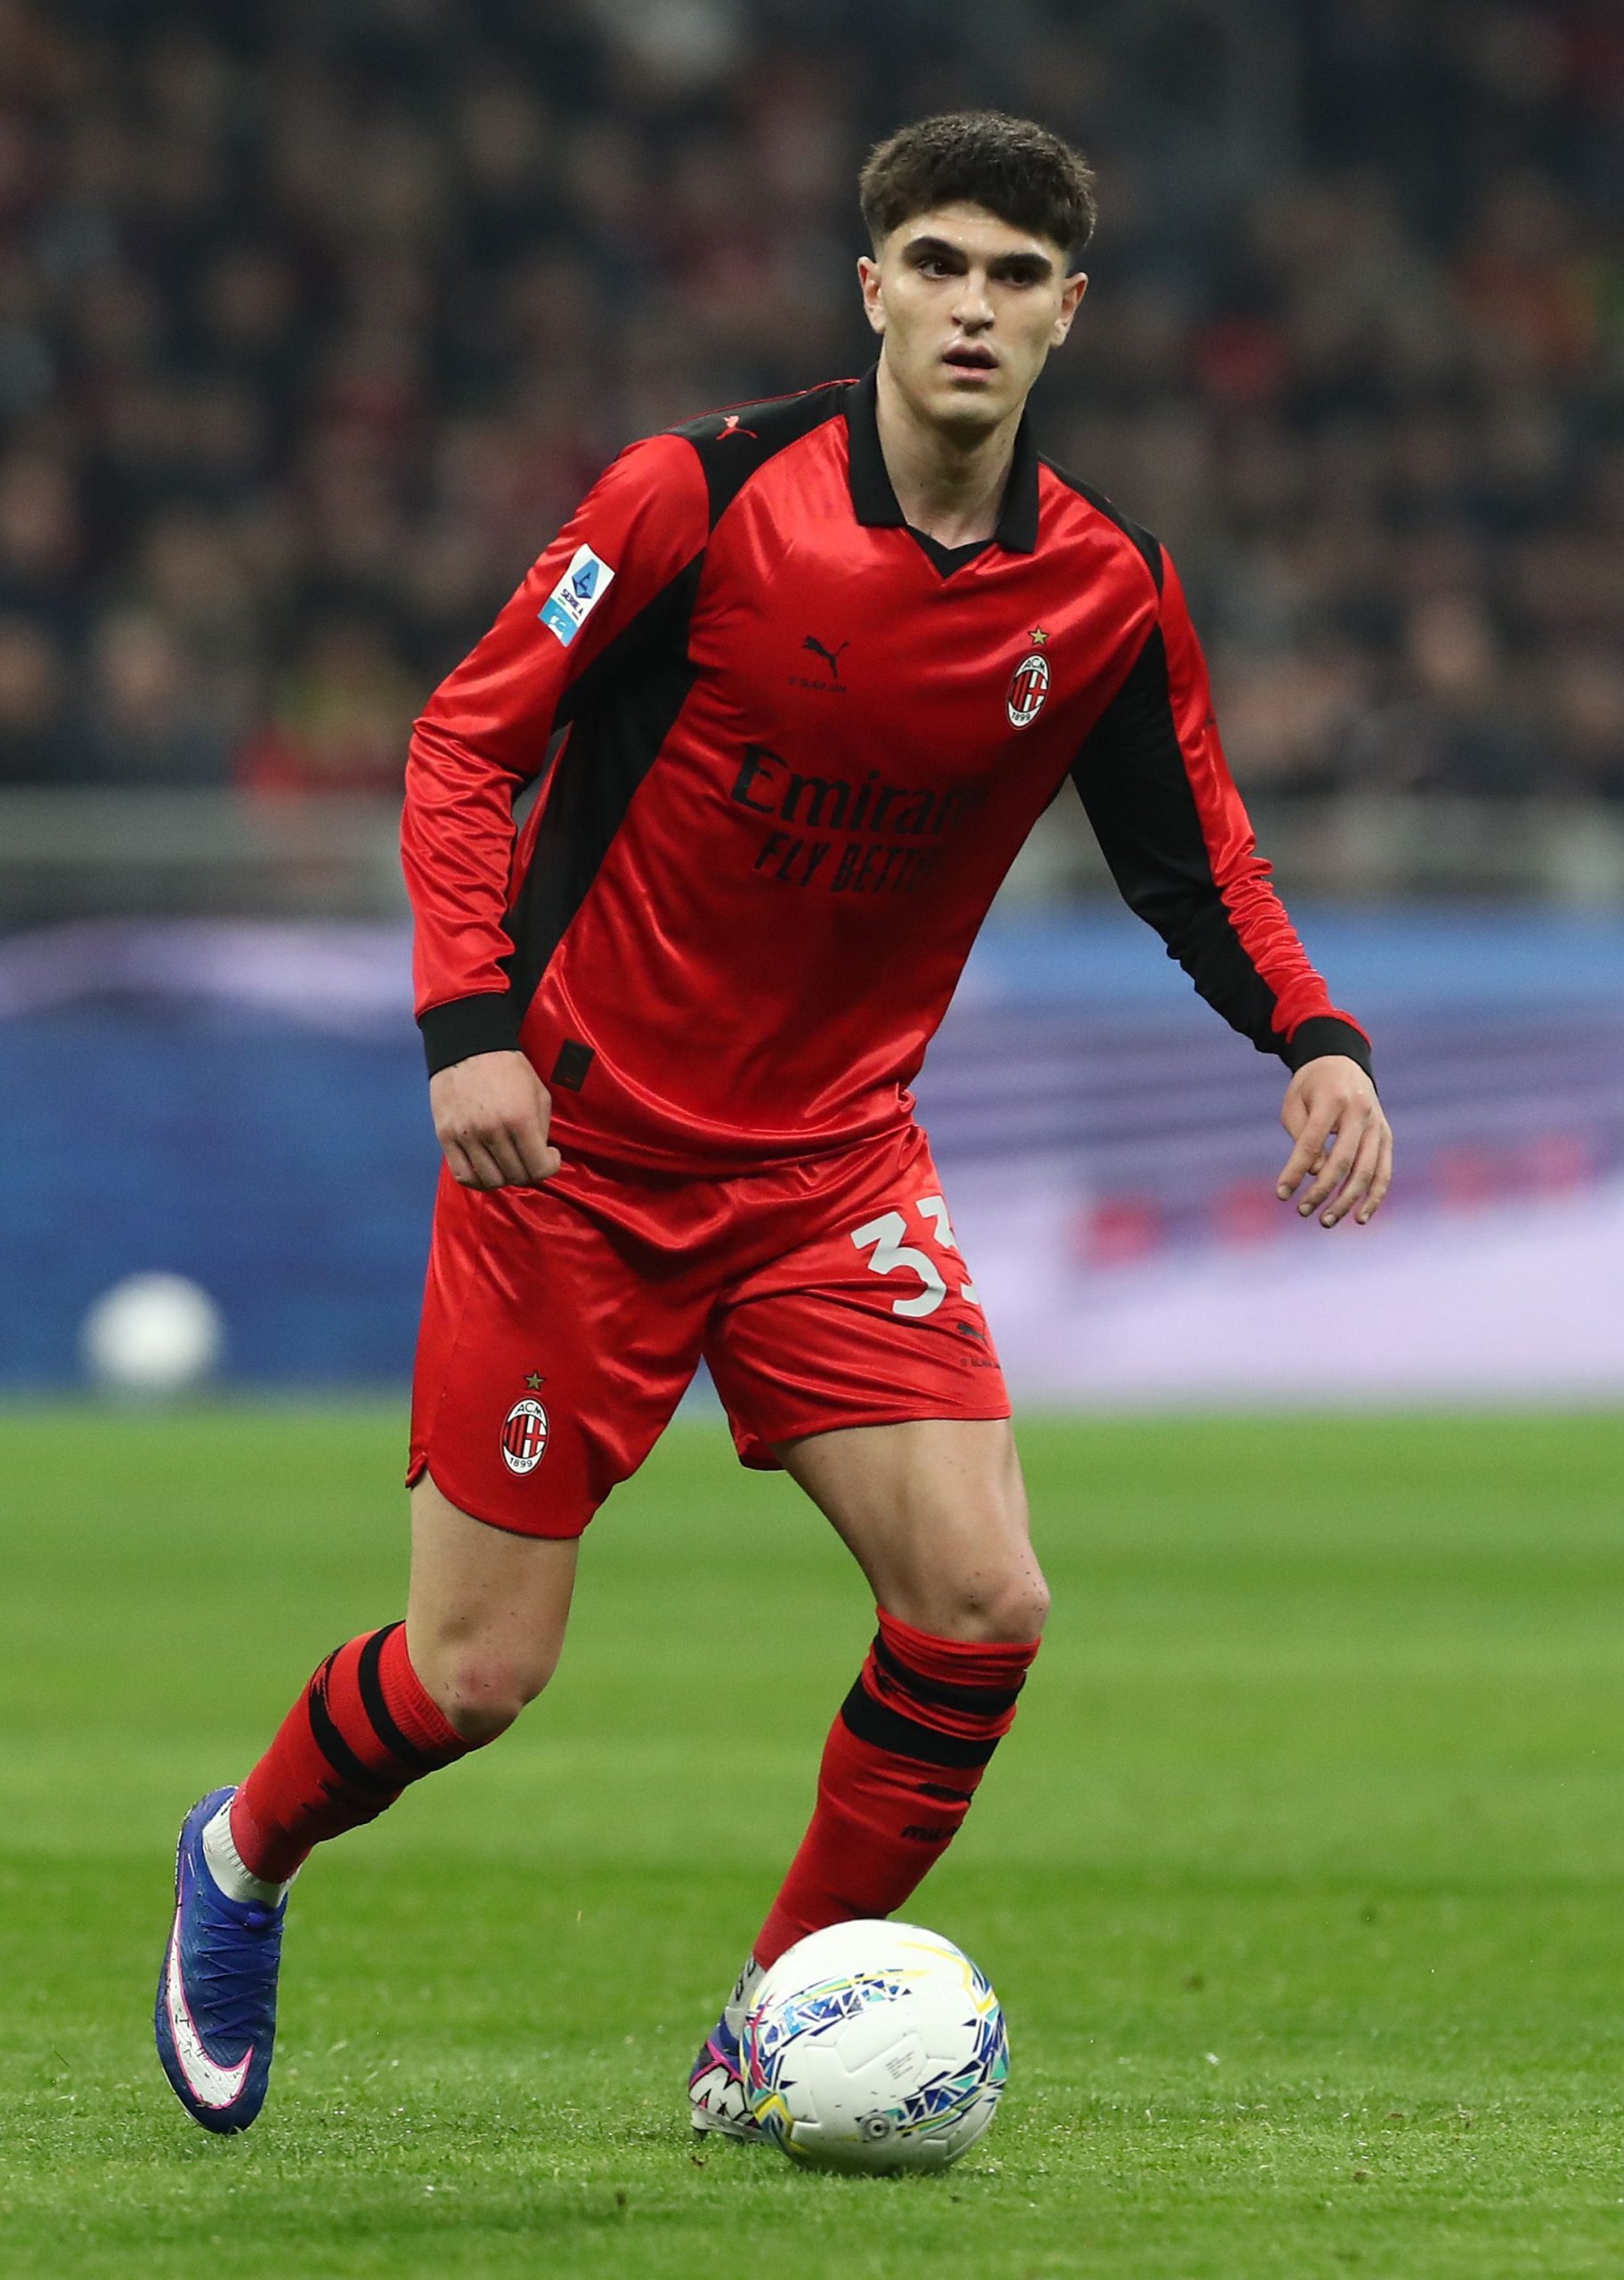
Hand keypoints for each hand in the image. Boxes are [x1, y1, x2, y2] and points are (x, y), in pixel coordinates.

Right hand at [429, 1051, 560, 1190]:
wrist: (468, 1047)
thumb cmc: (509, 1069)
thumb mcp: (538, 1093)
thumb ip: (542, 1129)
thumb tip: (539, 1155)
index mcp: (520, 1119)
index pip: (538, 1169)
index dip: (549, 1168)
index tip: (549, 1156)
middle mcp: (493, 1131)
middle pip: (516, 1177)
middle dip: (528, 1172)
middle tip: (528, 1158)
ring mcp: (467, 1136)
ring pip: (490, 1181)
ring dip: (504, 1178)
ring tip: (507, 1163)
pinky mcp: (445, 1137)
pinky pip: (462, 1175)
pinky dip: (477, 1180)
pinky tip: (486, 1169)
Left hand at [1276, 1055, 1391, 1228]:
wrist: (1342, 1062)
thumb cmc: (1311, 1087)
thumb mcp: (1295, 1103)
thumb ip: (1303, 1137)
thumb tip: (1315, 1172)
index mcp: (1333, 1099)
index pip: (1312, 1143)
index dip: (1295, 1171)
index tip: (1281, 1194)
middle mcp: (1361, 1112)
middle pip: (1343, 1161)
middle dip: (1321, 1191)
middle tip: (1302, 1211)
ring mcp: (1378, 1125)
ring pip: (1366, 1171)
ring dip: (1346, 1201)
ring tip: (1326, 1221)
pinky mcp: (1386, 1136)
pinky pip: (1384, 1172)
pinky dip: (1374, 1197)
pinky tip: (1360, 1218)